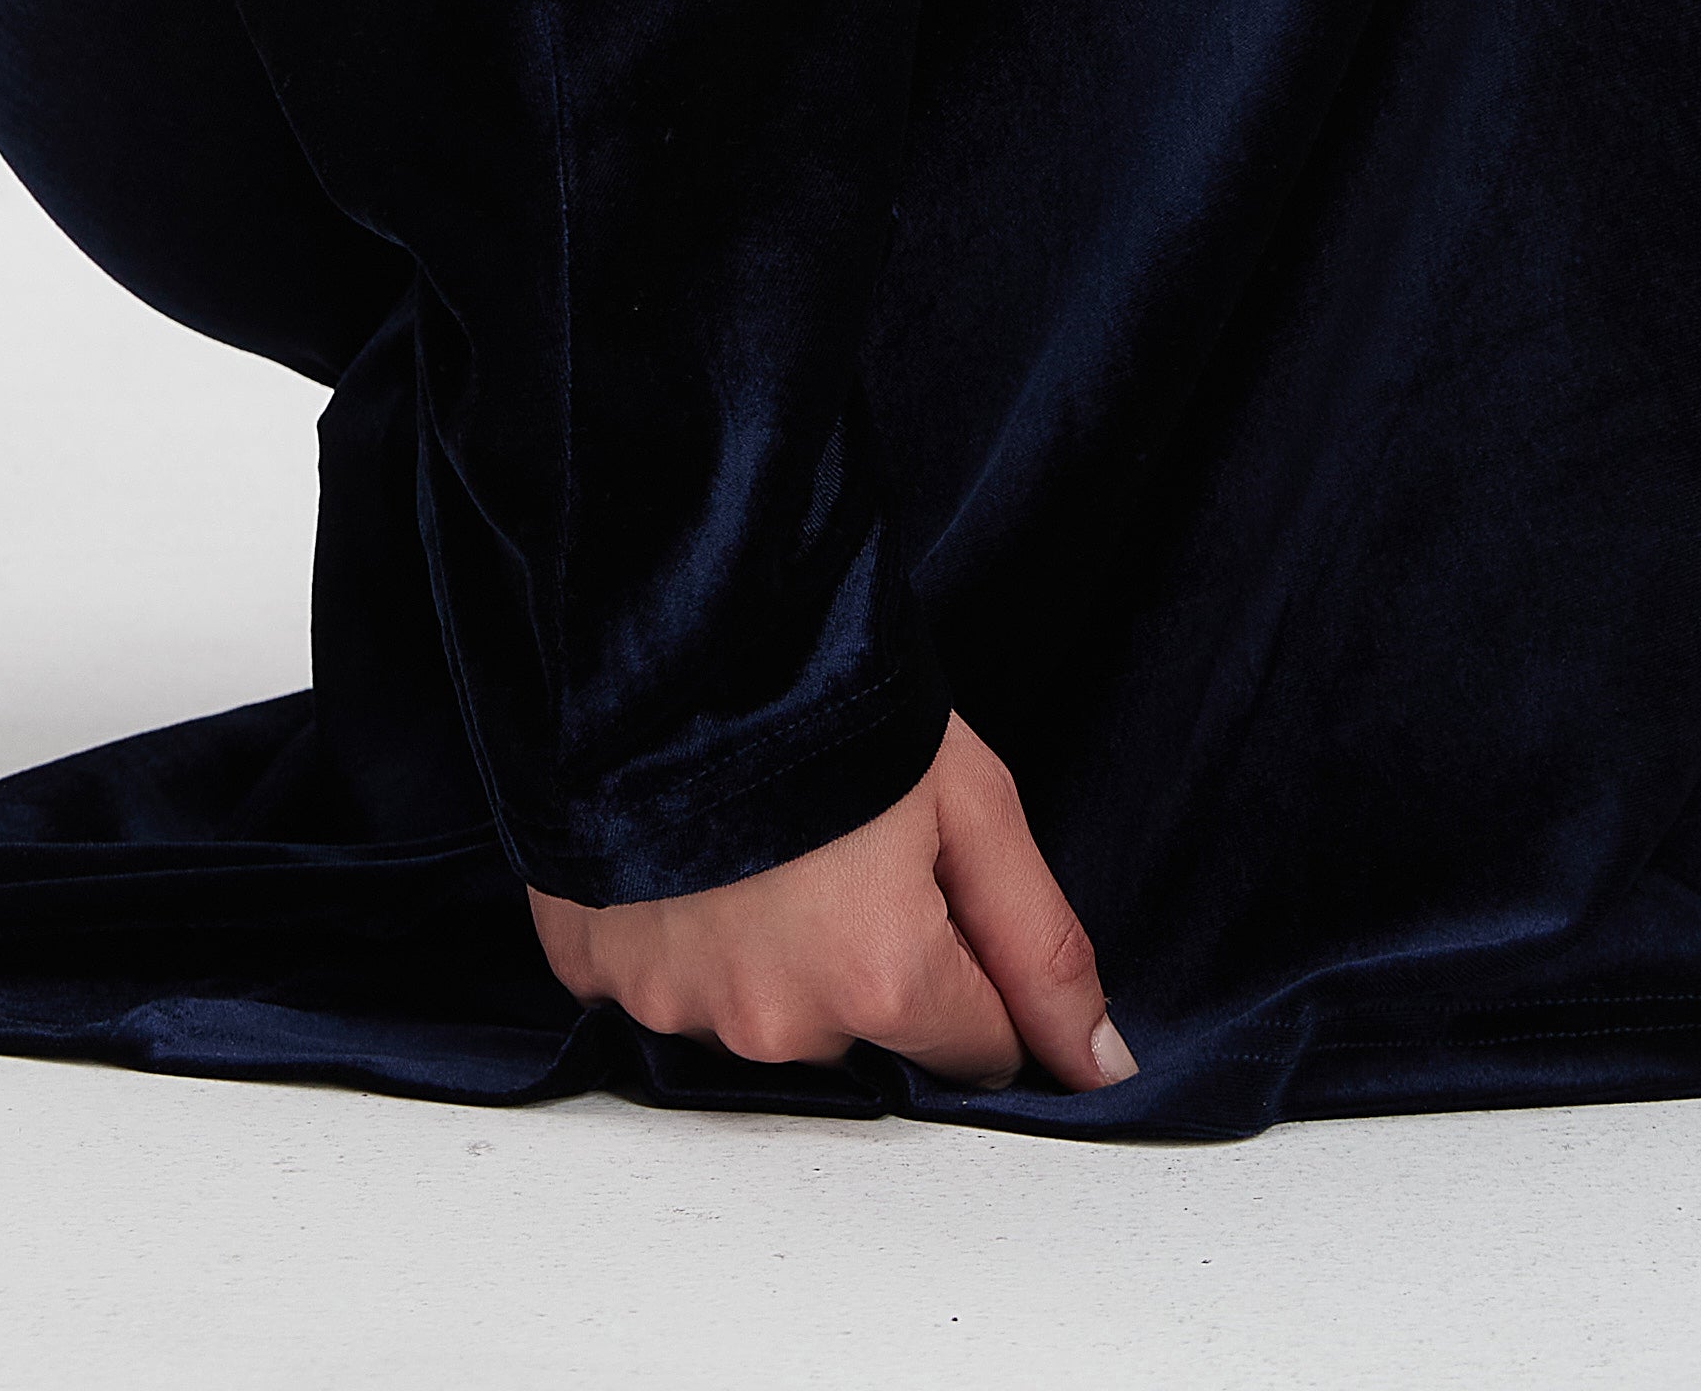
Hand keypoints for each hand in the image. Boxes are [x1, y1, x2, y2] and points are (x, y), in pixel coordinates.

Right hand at [526, 706, 1135, 1089]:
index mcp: (881, 983)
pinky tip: (694, 860)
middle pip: (867, 1036)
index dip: (977, 967)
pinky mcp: (599, 980)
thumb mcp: (973, 802)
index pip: (979, 1049)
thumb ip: (1042, 948)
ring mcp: (678, 1008)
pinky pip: (670, 985)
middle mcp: (778, 1025)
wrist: (666, 628)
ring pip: (769, 1015)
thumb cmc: (829, 695)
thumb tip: (1101, 1070)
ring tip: (766, 843)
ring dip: (778, 953)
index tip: (943, 886)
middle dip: (874, 963)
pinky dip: (688, 938)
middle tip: (848, 846)